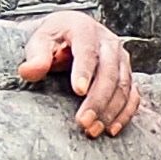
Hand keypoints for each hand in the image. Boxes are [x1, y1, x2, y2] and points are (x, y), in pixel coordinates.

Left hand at [19, 9, 137, 136]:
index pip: (87, 51)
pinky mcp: (127, 74)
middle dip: (98, 100)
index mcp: (85, 29)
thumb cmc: (54, 38)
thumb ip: (36, 56)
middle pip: (110, 72)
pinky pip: (132, 96)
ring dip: (110, 111)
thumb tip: (27, 71)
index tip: (78, 91)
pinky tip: (110, 129)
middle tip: (83, 122)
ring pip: (123, 86)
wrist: (69, 33)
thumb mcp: (39, 41)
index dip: (84, 71)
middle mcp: (108, 42)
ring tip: (92, 130)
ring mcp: (121, 59)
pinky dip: (124, 114)